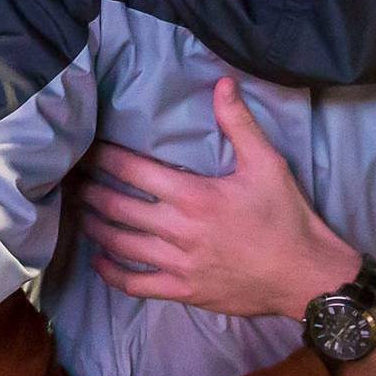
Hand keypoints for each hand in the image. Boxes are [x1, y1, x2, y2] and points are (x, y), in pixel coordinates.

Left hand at [70, 78, 361, 319]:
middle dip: (90, 190)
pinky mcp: (183, 292)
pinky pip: (137, 284)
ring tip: (79, 212)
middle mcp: (178, 229)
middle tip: (71, 179)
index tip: (86, 149)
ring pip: (121, 244)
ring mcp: (178, 264)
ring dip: (95, 226)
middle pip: (118, 207)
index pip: (133, 171)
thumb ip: (239, 123)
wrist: (305, 275)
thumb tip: (221, 83)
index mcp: (194, 195)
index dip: (104, 158)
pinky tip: (99, 261)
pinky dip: (112, 273)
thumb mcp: (268, 163)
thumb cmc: (286, 217)